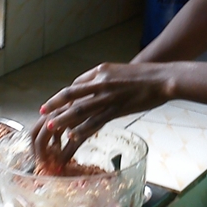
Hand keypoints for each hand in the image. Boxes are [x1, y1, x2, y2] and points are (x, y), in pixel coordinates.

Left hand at [32, 62, 170, 166]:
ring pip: (80, 108)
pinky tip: (73, 136)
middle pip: (72, 94)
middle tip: (42, 112)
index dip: (62, 95)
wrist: (164, 78)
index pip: (76, 83)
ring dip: (63, 119)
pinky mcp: (118, 108)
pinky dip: (83, 129)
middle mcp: (101, 81)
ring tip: (51, 126)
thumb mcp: (121, 72)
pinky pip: (96, 120)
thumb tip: (96, 89)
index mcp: (101, 70)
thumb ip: (107, 80)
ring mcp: (109, 95)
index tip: (52, 102)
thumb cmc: (145, 76)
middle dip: (55, 104)